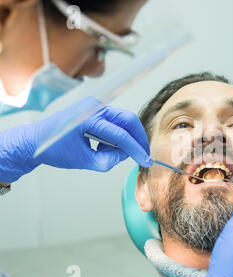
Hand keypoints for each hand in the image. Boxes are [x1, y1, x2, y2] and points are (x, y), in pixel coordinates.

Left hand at [0, 96, 151, 182]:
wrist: (34, 142)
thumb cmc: (54, 150)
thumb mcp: (85, 161)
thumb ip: (110, 160)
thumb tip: (126, 155)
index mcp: (88, 118)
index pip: (120, 134)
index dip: (135, 149)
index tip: (145, 160)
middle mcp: (93, 107)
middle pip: (128, 120)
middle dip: (138, 138)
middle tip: (143, 153)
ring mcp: (93, 106)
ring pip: (123, 121)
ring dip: (124, 138)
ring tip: (107, 152)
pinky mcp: (94, 109)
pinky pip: (114, 121)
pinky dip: (115, 135)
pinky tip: (101, 146)